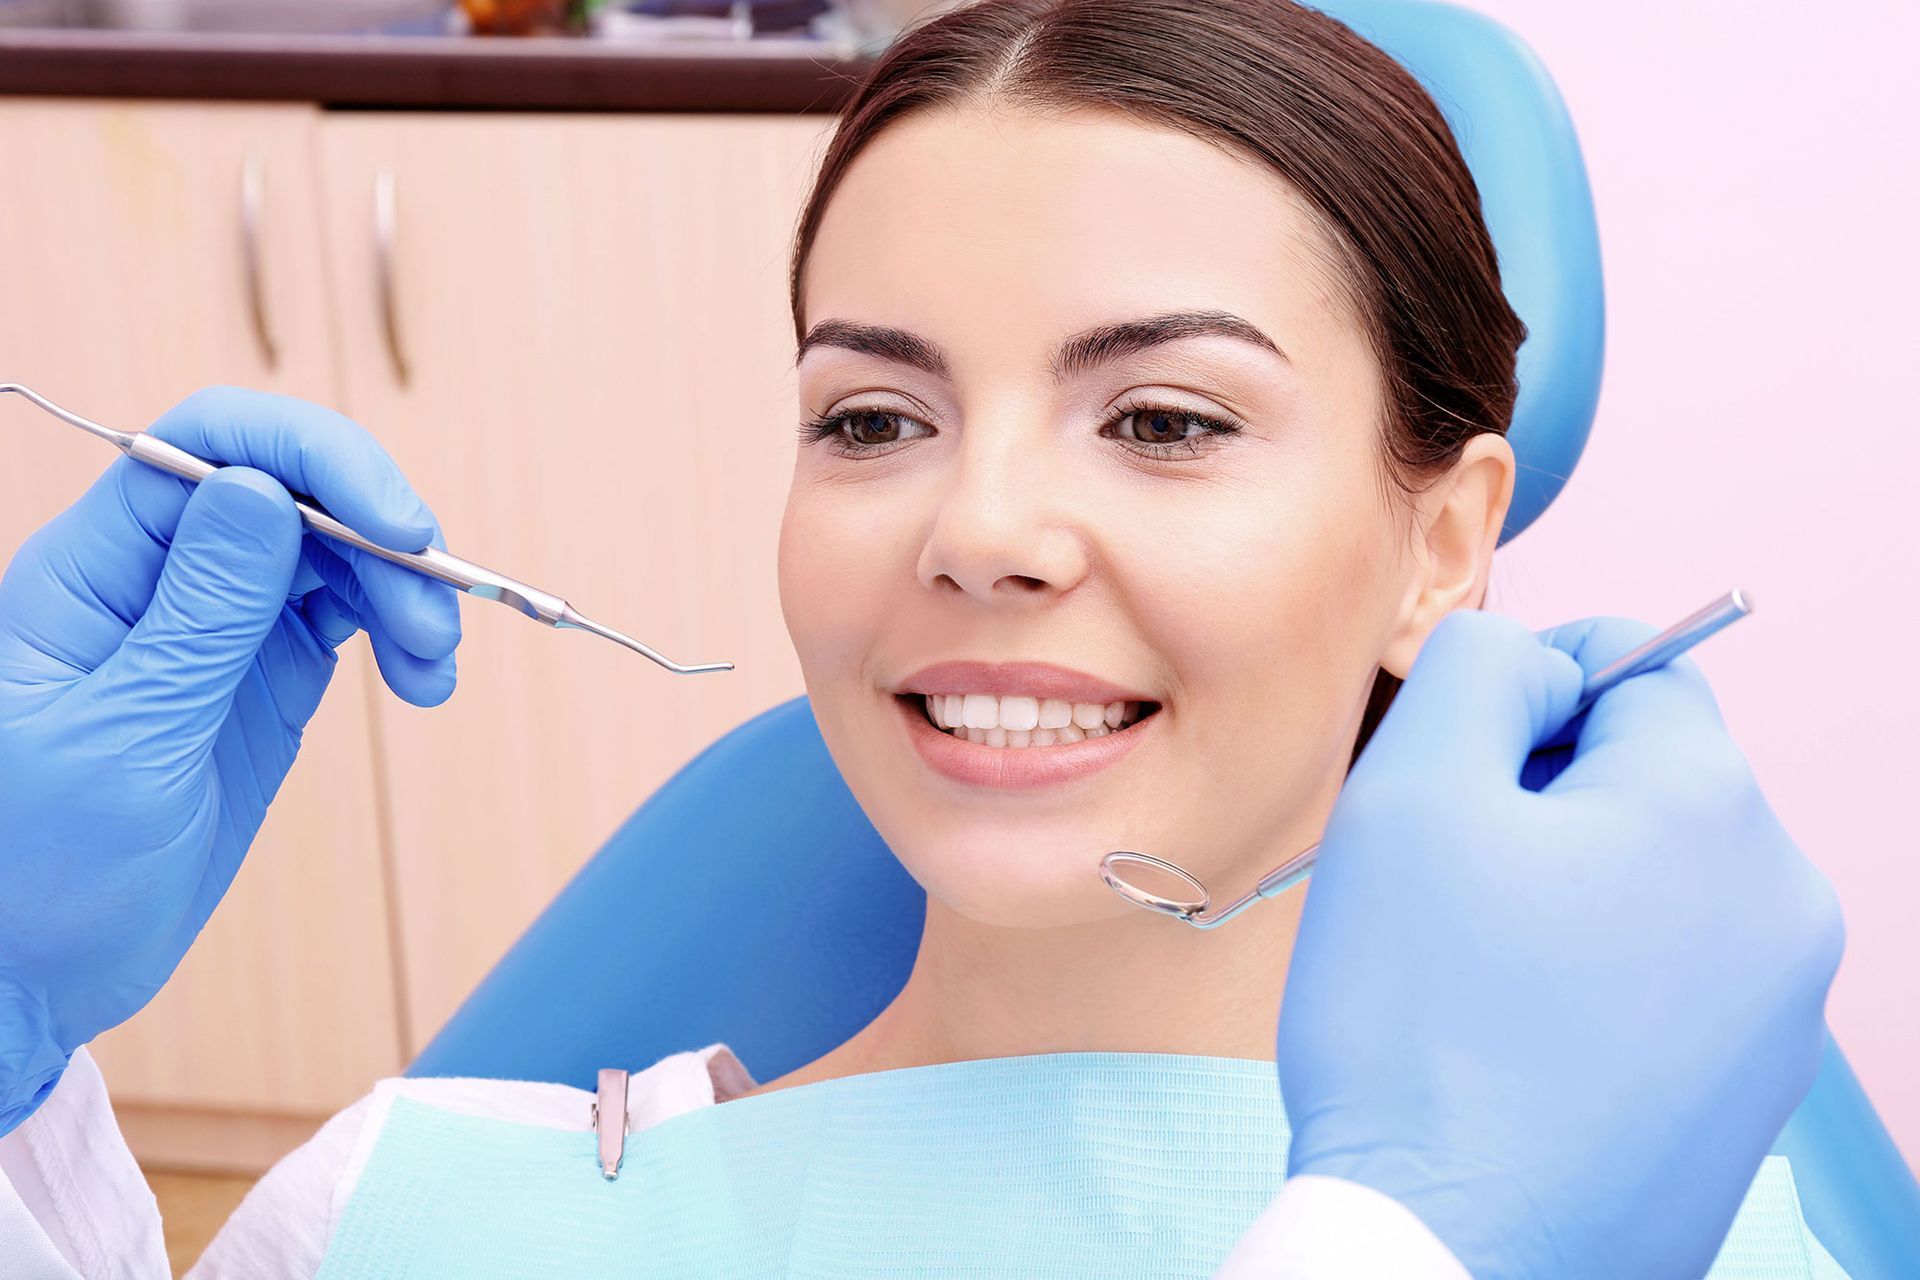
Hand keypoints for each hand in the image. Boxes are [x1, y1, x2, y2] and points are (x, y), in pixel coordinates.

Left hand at [0, 387, 459, 1135]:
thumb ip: (199, 615)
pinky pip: (348, 615)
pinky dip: (401, 635)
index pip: (204, 448)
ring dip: (404, 591)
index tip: (397, 526)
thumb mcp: (123, 742)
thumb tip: (261, 489)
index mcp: (94, 570)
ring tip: (432, 670)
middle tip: (433, 624)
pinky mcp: (264, 675)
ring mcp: (217, 625)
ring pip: (334, 549)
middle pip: (292, 488)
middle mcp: (159, 577)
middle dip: (380, 535)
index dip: (311, 457)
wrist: (30, 978)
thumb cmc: (32, 872)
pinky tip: (424, 681)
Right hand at [1276, 610, 1842, 1279]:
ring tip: (1474, 974)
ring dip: (1564, 892)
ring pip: (1657, 882)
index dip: (1529, 693)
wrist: (1450, 1255)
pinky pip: (1668, 981)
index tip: (1456, 770)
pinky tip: (1516, 1043)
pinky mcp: (1748, 1098)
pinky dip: (1593, 980)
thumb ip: (1478, 668)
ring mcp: (1781, 1015)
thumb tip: (1535, 660)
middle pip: (1650, 780)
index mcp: (1716, 810)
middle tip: (1446, 884)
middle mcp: (1786, 905)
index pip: (1640, 667)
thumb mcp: (1411, 791)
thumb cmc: (1420, 1025)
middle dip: (1543, 801)